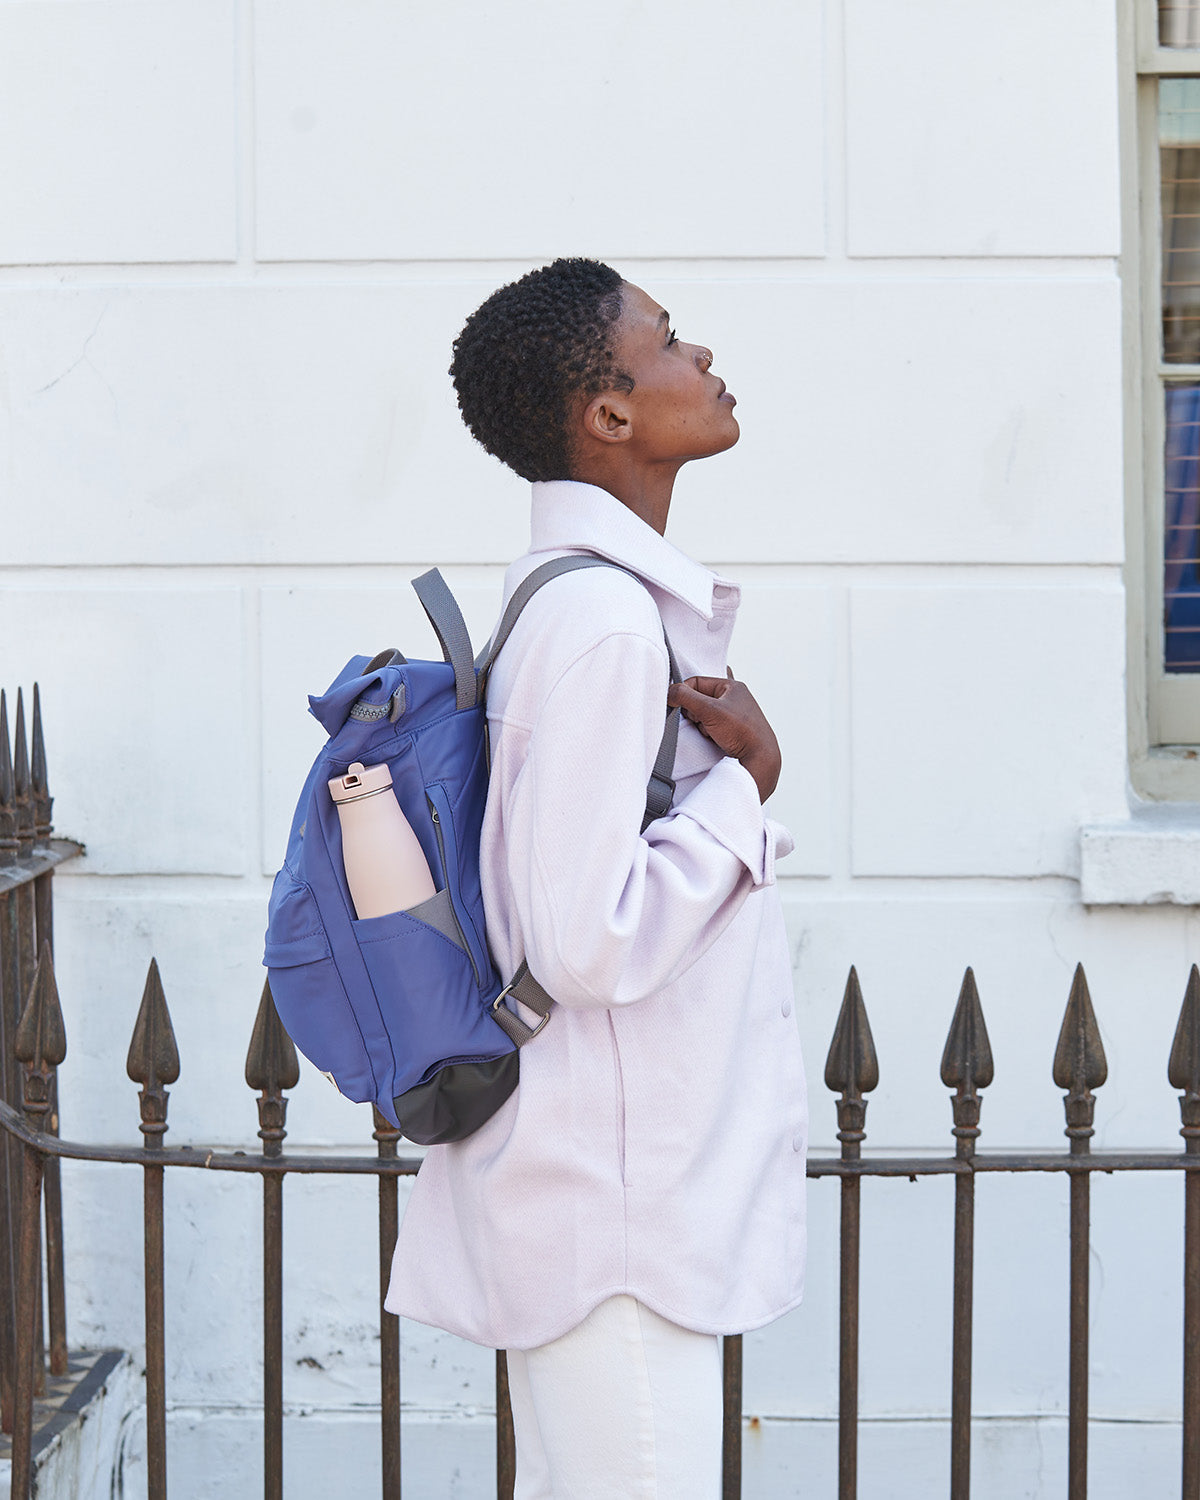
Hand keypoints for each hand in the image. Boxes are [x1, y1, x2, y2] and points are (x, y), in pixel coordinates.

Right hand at [667, 669, 780, 802]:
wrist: (760, 760)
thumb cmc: (743, 732)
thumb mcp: (709, 710)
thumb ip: (685, 697)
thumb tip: (669, 692)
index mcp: (732, 687)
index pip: (696, 681)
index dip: (684, 693)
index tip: (676, 704)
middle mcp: (733, 699)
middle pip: (698, 699)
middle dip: (694, 712)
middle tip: (699, 720)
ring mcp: (732, 715)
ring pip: (702, 714)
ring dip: (700, 724)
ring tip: (710, 732)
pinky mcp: (731, 730)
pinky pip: (709, 727)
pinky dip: (706, 733)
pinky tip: (713, 739)